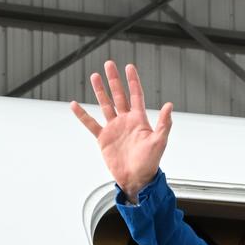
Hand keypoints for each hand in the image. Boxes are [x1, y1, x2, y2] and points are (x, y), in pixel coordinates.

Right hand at [71, 61, 172, 200]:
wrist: (136, 180)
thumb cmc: (150, 163)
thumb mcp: (159, 142)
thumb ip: (164, 124)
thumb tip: (169, 105)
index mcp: (139, 120)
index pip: (136, 95)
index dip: (133, 81)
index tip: (129, 66)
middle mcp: (126, 121)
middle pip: (119, 95)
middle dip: (114, 80)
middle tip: (109, 64)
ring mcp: (114, 129)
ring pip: (105, 105)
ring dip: (100, 91)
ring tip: (94, 76)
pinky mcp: (104, 139)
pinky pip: (91, 124)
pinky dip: (82, 115)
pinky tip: (75, 105)